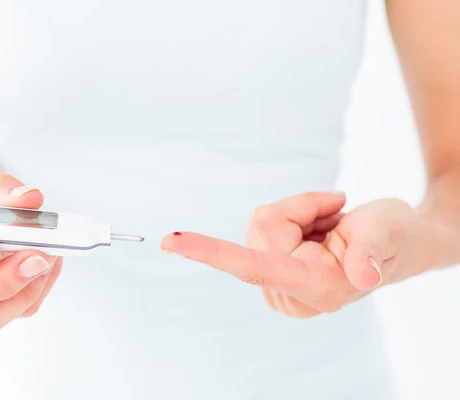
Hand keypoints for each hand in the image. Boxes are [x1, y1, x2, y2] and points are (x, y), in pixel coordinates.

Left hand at [160, 192, 455, 317]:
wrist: (398, 242)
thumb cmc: (394, 235)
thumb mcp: (387, 232)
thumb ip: (369, 252)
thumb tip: (363, 277)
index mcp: (316, 288)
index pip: (254, 267)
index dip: (212, 252)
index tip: (171, 242)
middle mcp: (291, 293)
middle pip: (263, 227)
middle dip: (298, 209)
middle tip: (336, 214)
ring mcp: (279, 285)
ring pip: (261, 225)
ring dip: (298, 214)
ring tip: (331, 225)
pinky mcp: (272, 272)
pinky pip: (263, 228)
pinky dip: (293, 218)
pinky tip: (317, 229)